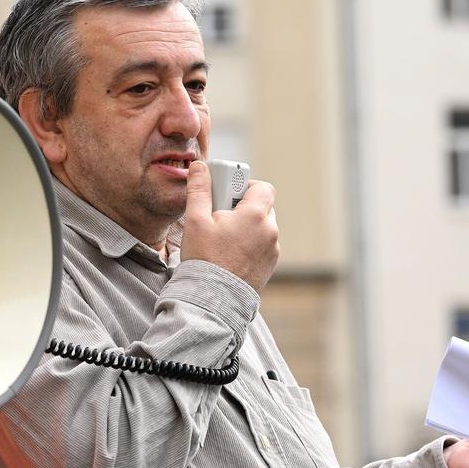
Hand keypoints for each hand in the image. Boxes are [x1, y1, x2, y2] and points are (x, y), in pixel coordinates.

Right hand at [180, 160, 279, 291]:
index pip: (262, 187)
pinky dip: (249, 245)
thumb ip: (199, 190)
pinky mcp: (270, 266)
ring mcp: (272, 250)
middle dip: (243, 208)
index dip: (245, 186)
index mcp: (256, 215)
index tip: (227, 196)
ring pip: (262, 228)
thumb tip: (199, 167)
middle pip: (262, 207)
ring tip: (223, 241)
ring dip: (246, 228)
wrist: (213, 300)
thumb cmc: (204, 260)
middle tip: (220, 219)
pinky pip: (262, 246)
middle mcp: (270, 231)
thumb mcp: (196, 220)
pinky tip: (230, 255)